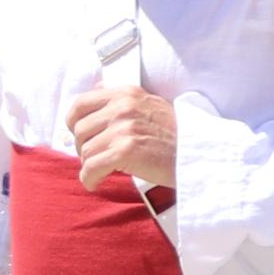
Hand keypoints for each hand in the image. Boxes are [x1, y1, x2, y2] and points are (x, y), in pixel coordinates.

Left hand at [62, 86, 178, 195]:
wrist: (199, 155)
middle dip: (83, 147)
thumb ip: (121, 99)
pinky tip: (96, 183)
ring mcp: (124, 128)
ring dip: (90, 165)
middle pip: (80, 130)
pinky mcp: (125, 151)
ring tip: (104, 170)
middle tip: (97, 157)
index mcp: (126, 93)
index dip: (74, 122)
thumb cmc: (174, 135)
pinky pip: (91, 168)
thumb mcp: (149, 104)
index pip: (80, 103)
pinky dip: (89, 179)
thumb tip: (92, 91)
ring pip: (85, 151)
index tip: (81, 136)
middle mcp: (123, 106)